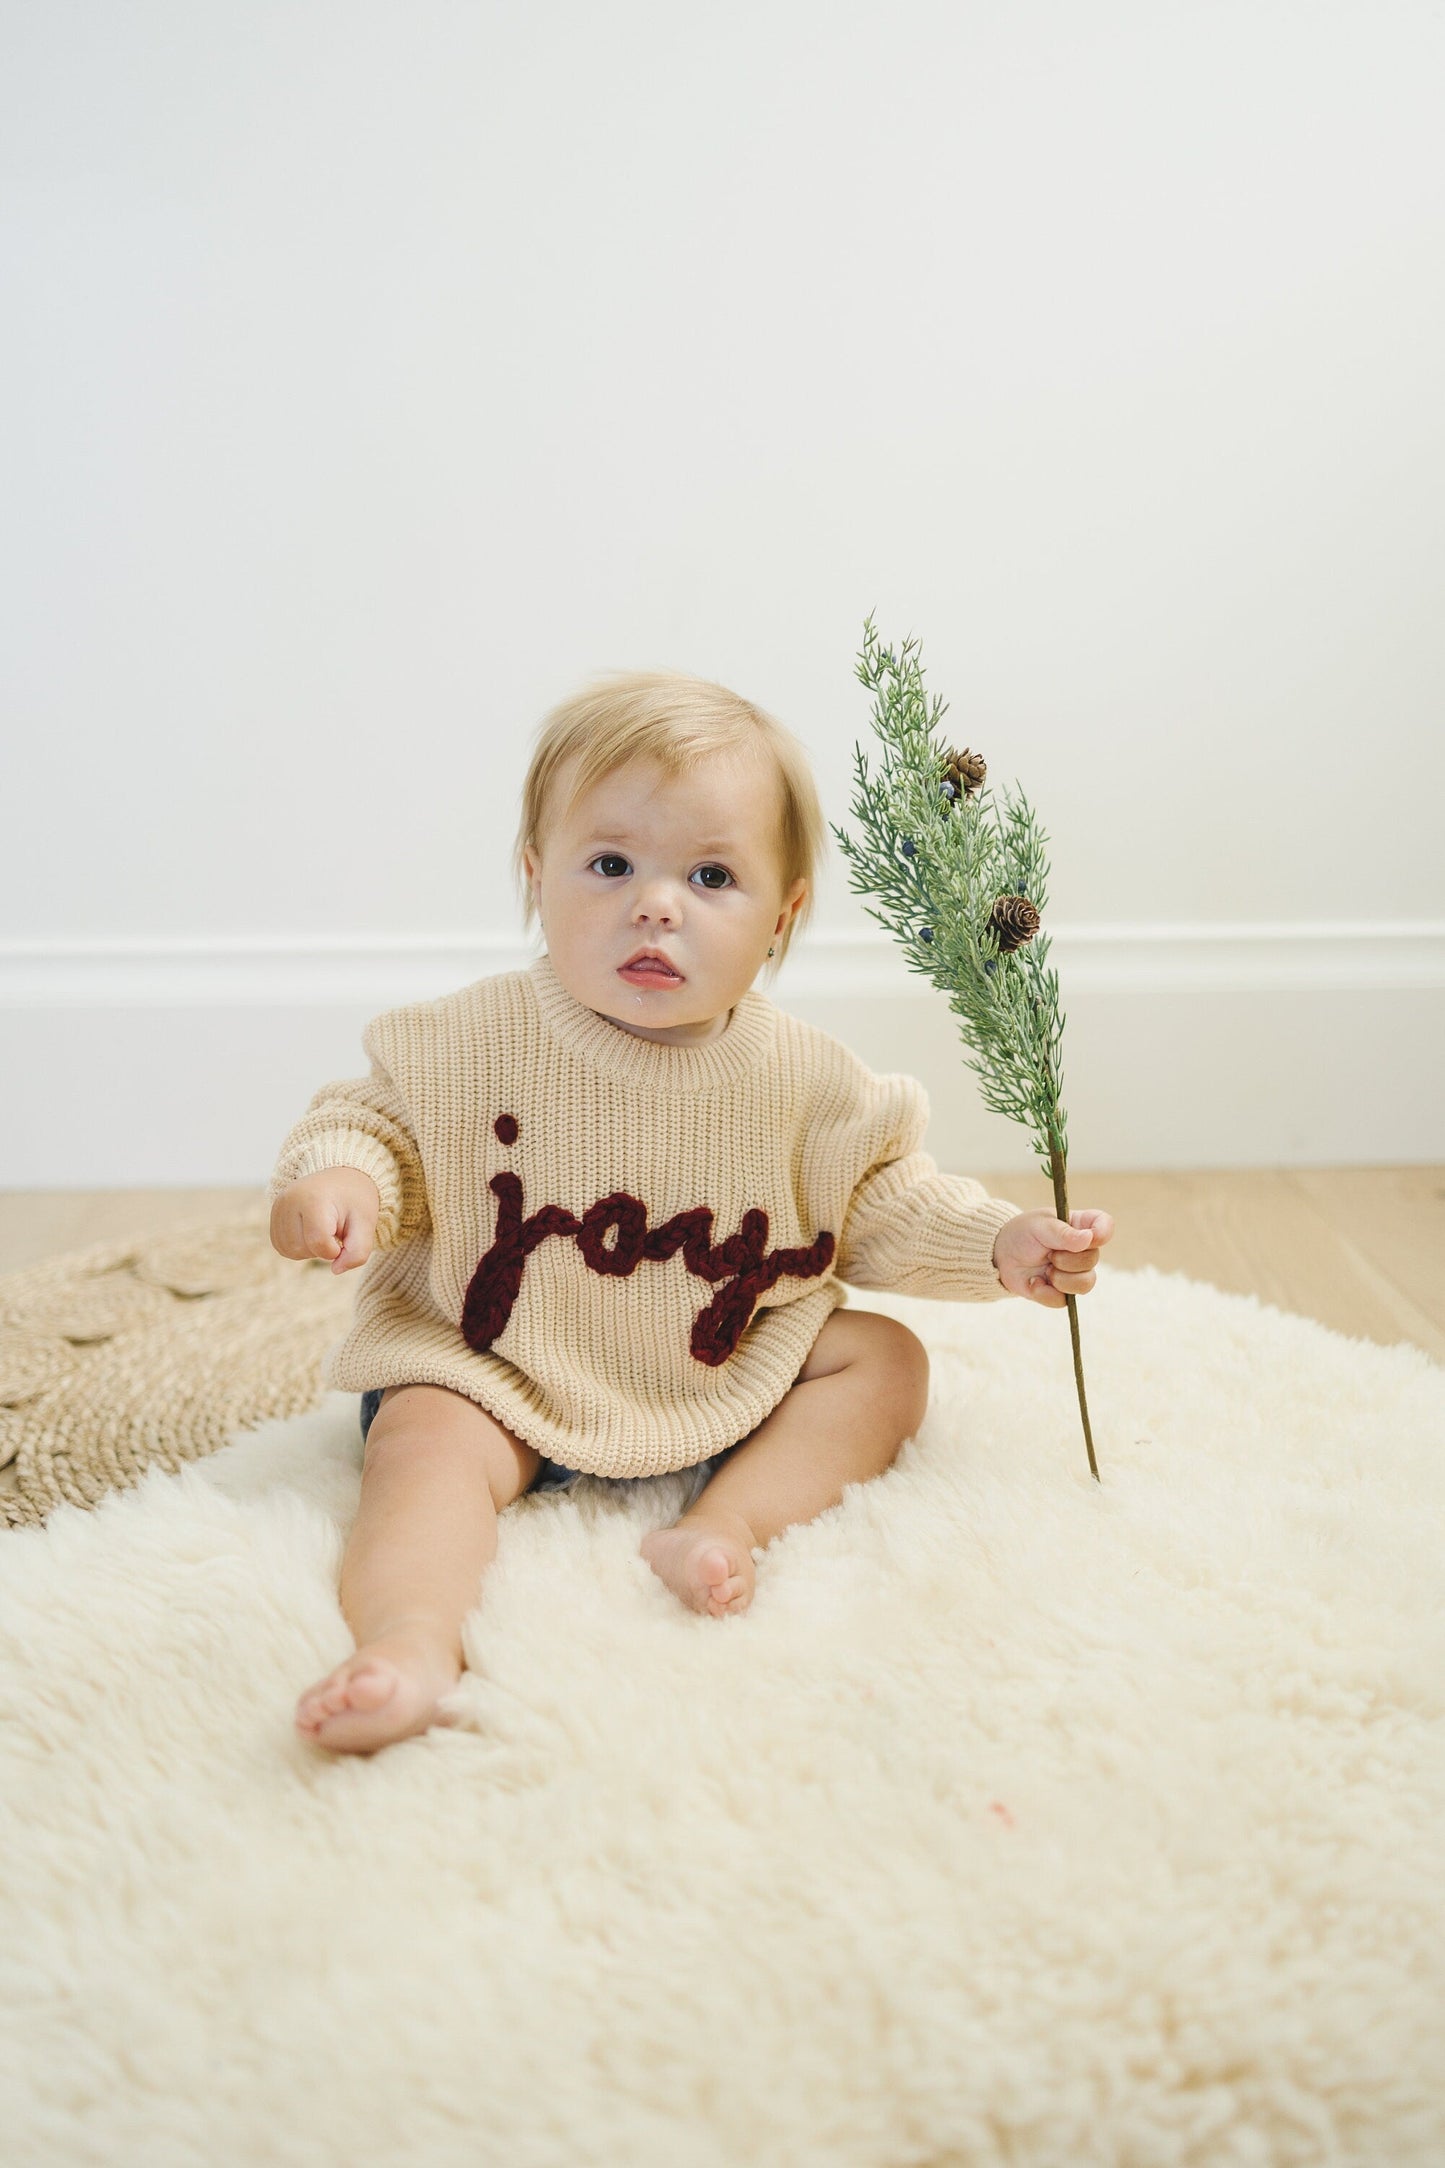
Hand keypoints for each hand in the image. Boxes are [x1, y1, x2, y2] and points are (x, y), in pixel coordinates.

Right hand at [269, 1168, 381, 1273]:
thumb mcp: (366, 1223)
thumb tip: (336, 1270)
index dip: (336, 1250)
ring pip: (290, 1250)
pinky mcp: (273, 1214)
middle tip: (336, 1229)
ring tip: (324, 1229)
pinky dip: (299, 1247)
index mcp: (314, 1199)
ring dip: (310, 1249)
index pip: (319, 1243)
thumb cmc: (355, 1200)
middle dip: (323, 1249)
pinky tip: (311, 1232)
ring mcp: (277, 1206)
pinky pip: (282, 1247)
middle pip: (302, 1249)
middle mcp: (289, 1200)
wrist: (342, 1176)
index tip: (345, 1236)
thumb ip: (358, 1251)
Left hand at [992, 1207, 1113, 1308]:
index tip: (1088, 1238)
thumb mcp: (1039, 1226)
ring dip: (1060, 1279)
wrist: (1000, 1255)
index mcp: (1080, 1226)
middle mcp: (1083, 1250)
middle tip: (1048, 1254)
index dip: (1102, 1233)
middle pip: (1093, 1259)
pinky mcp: (1061, 1292)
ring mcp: (1074, 1273)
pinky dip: (1045, 1293)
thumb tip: (1088, 1238)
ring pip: (1086, 1284)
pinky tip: (1034, 1282)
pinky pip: (1064, 1300)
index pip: (1105, 1226)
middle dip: (1067, 1260)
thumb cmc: (1023, 1233)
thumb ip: (1063, 1233)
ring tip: (1044, 1270)